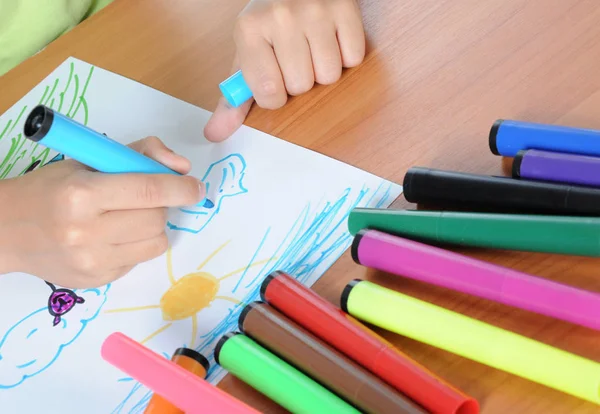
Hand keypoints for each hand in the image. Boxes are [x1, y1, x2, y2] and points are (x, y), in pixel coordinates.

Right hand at [0, 137, 203, 287]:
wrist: (6, 231)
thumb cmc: (50, 189)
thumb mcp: (89, 159)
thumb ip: (140, 154)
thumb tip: (181, 167)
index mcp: (82, 195)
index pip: (149, 190)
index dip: (181, 188)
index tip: (196, 187)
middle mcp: (86, 233)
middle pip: (156, 220)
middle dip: (161, 206)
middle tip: (145, 199)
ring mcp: (91, 262)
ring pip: (155, 244)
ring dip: (153, 227)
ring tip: (128, 217)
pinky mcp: (95, 282)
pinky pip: (138, 261)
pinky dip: (135, 245)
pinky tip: (112, 236)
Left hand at [204, 0, 365, 141]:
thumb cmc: (269, 24)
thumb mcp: (247, 54)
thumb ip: (233, 98)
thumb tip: (215, 134)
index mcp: (249, 29)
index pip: (268, 93)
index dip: (275, 95)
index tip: (273, 76)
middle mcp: (280, 17)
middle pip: (301, 86)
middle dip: (299, 79)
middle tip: (294, 55)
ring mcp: (315, 10)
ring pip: (329, 76)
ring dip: (323, 69)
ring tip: (313, 46)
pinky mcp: (345, 8)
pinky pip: (353, 58)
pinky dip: (345, 55)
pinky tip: (332, 38)